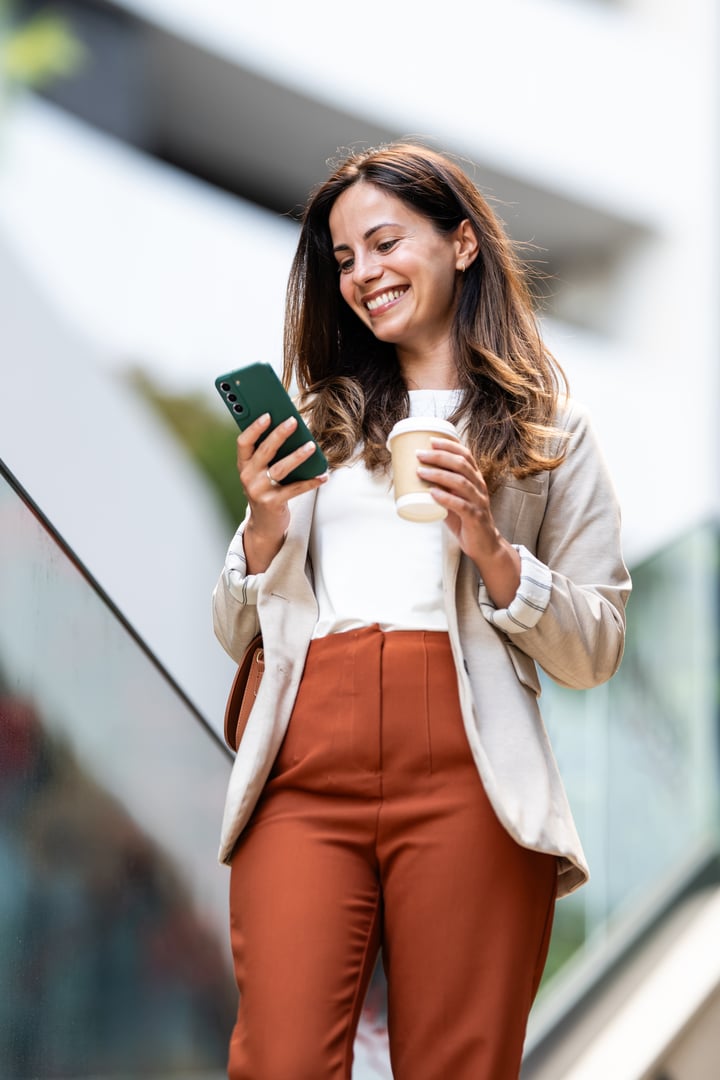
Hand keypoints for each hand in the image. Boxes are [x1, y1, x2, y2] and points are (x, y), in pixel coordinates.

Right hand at [237, 413, 326, 572]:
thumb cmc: (266, 490)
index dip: (254, 428)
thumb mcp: (261, 473)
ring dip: (297, 456)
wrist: (264, 525)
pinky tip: (323, 475)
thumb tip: (292, 430)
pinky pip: (294, 489)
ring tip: (312, 446)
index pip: (243, 442)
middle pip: (264, 451)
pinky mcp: (272, 503)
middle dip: (279, 434)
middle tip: (294, 421)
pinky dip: (311, 482)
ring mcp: (259, 491)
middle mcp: (248, 477)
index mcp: (243, 465)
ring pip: (280, 468)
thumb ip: (269, 455)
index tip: (268, 415)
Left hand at [416, 438, 519, 607]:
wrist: (485, 546)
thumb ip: (440, 491)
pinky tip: (433, 494)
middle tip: (420, 454)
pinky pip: (461, 505)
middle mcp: (479, 487)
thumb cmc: (467, 522)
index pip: (466, 456)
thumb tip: (416, 481)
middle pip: (461, 465)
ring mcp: (479, 502)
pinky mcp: (475, 518)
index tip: (431, 440)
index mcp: (475, 480)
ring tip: (421, 471)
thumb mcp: (453, 502)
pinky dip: (446, 498)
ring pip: (461, 483)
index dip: (449, 445)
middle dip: (439, 457)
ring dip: (439, 475)